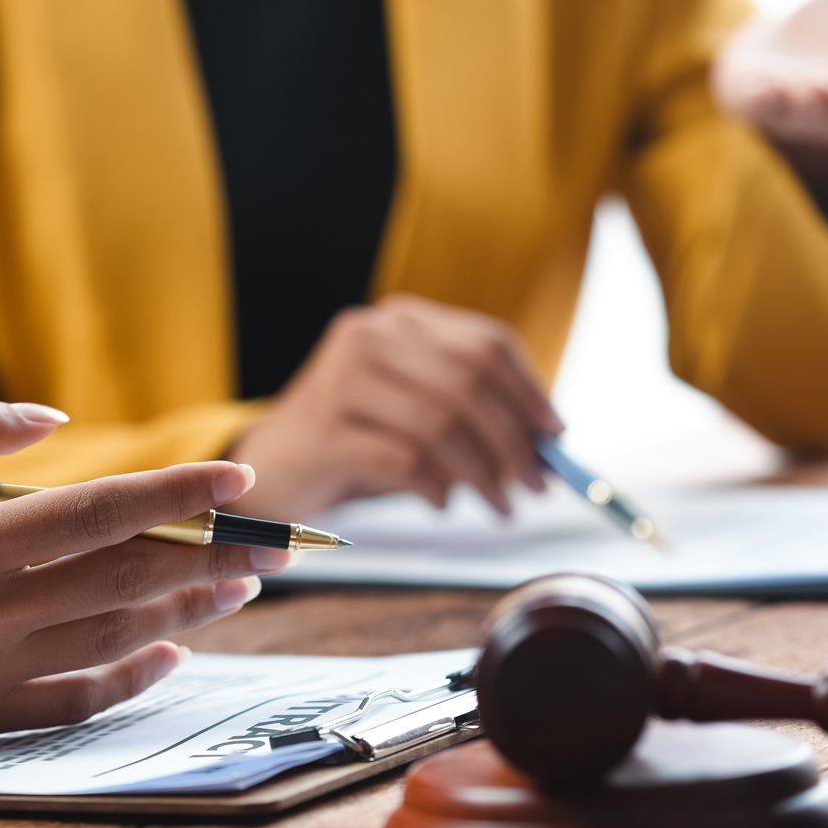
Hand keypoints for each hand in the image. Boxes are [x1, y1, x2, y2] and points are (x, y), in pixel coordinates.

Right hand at [0, 393, 288, 748]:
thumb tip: (56, 419)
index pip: (99, 512)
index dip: (178, 496)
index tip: (239, 483)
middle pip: (128, 578)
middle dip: (212, 556)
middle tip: (273, 543)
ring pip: (118, 639)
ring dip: (189, 610)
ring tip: (240, 587)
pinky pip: (81, 700)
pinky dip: (136, 676)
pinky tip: (174, 652)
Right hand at [228, 294, 562, 517]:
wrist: (270, 470)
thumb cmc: (356, 442)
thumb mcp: (416, 414)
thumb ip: (473, 415)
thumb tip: (549, 448)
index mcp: (399, 321)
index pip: (485, 343)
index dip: (530, 391)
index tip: (557, 437)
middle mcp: (368, 337)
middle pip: (469, 382)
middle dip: (514, 440)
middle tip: (536, 486)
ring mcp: (340, 380)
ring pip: (440, 423)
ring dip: (482, 473)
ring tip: (499, 506)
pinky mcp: (323, 431)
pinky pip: (402, 459)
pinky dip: (434, 486)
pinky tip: (440, 504)